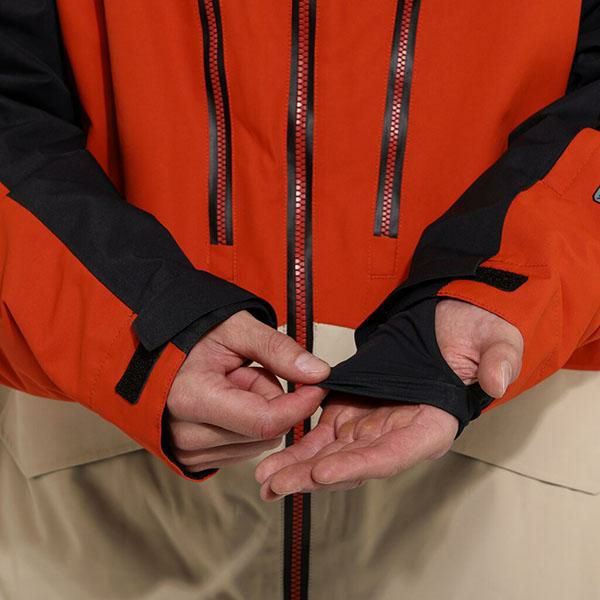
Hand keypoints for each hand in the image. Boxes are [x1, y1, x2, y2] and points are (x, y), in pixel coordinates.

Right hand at [166, 310, 329, 472]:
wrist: (151, 351)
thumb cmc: (190, 335)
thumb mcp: (236, 328)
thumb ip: (278, 350)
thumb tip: (319, 374)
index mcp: (192, 398)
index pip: (265, 421)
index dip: (299, 405)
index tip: (317, 384)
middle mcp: (185, 434)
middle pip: (264, 433)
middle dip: (272, 400)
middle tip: (249, 370)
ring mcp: (186, 452)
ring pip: (257, 444)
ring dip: (259, 414)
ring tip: (232, 383)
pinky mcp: (191, 461)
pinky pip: (241, 450)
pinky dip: (245, 426)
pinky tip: (226, 401)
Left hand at [255, 299, 523, 498]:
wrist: (445, 320)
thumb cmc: (471, 332)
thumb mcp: (495, 339)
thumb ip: (498, 359)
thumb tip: (495, 380)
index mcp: (431, 424)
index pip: (394, 454)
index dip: (360, 465)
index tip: (325, 472)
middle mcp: (399, 433)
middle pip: (355, 463)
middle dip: (316, 476)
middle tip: (278, 485)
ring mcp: (373, 424)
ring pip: (333, 453)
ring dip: (300, 467)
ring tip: (266, 480)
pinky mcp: (353, 410)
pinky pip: (324, 432)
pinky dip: (300, 445)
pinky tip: (275, 458)